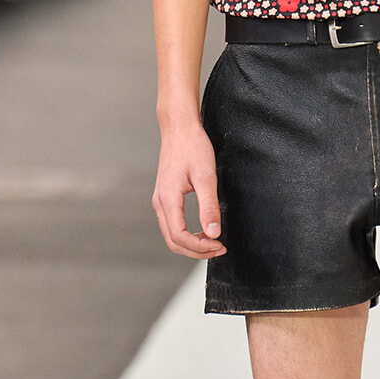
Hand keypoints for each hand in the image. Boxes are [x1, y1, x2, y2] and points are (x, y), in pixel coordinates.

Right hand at [153, 122, 226, 258]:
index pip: (180, 236)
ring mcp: (160, 200)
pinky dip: (187, 234)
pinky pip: (172, 224)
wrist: (179, 128)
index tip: (219, 245)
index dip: (199, 247)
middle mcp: (160, 202)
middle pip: (173, 241)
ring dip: (191, 244)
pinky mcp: (165, 197)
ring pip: (171, 235)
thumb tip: (213, 233)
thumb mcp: (206, 177)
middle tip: (219, 249)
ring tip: (213, 242)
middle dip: (196, 250)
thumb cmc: (193, 147)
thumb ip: (209, 207)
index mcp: (168, 199)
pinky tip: (202, 231)